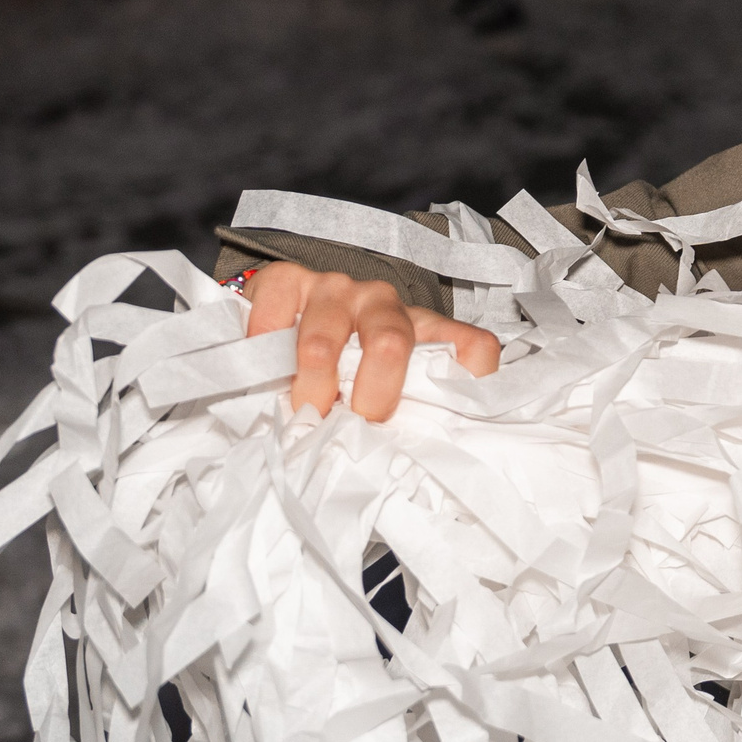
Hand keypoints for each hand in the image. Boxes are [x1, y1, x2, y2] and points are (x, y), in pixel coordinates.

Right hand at [242, 261, 500, 421]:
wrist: (284, 321)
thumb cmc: (342, 370)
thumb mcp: (388, 393)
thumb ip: (414, 414)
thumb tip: (426, 460)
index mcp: (424, 330)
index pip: (474, 347)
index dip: (462, 387)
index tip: (428, 428)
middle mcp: (384, 303)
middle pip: (390, 343)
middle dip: (370, 396)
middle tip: (354, 424)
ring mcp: (336, 289)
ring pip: (324, 340)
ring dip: (311, 386)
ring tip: (304, 411)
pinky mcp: (289, 280)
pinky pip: (278, 308)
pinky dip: (267, 344)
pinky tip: (267, 367)